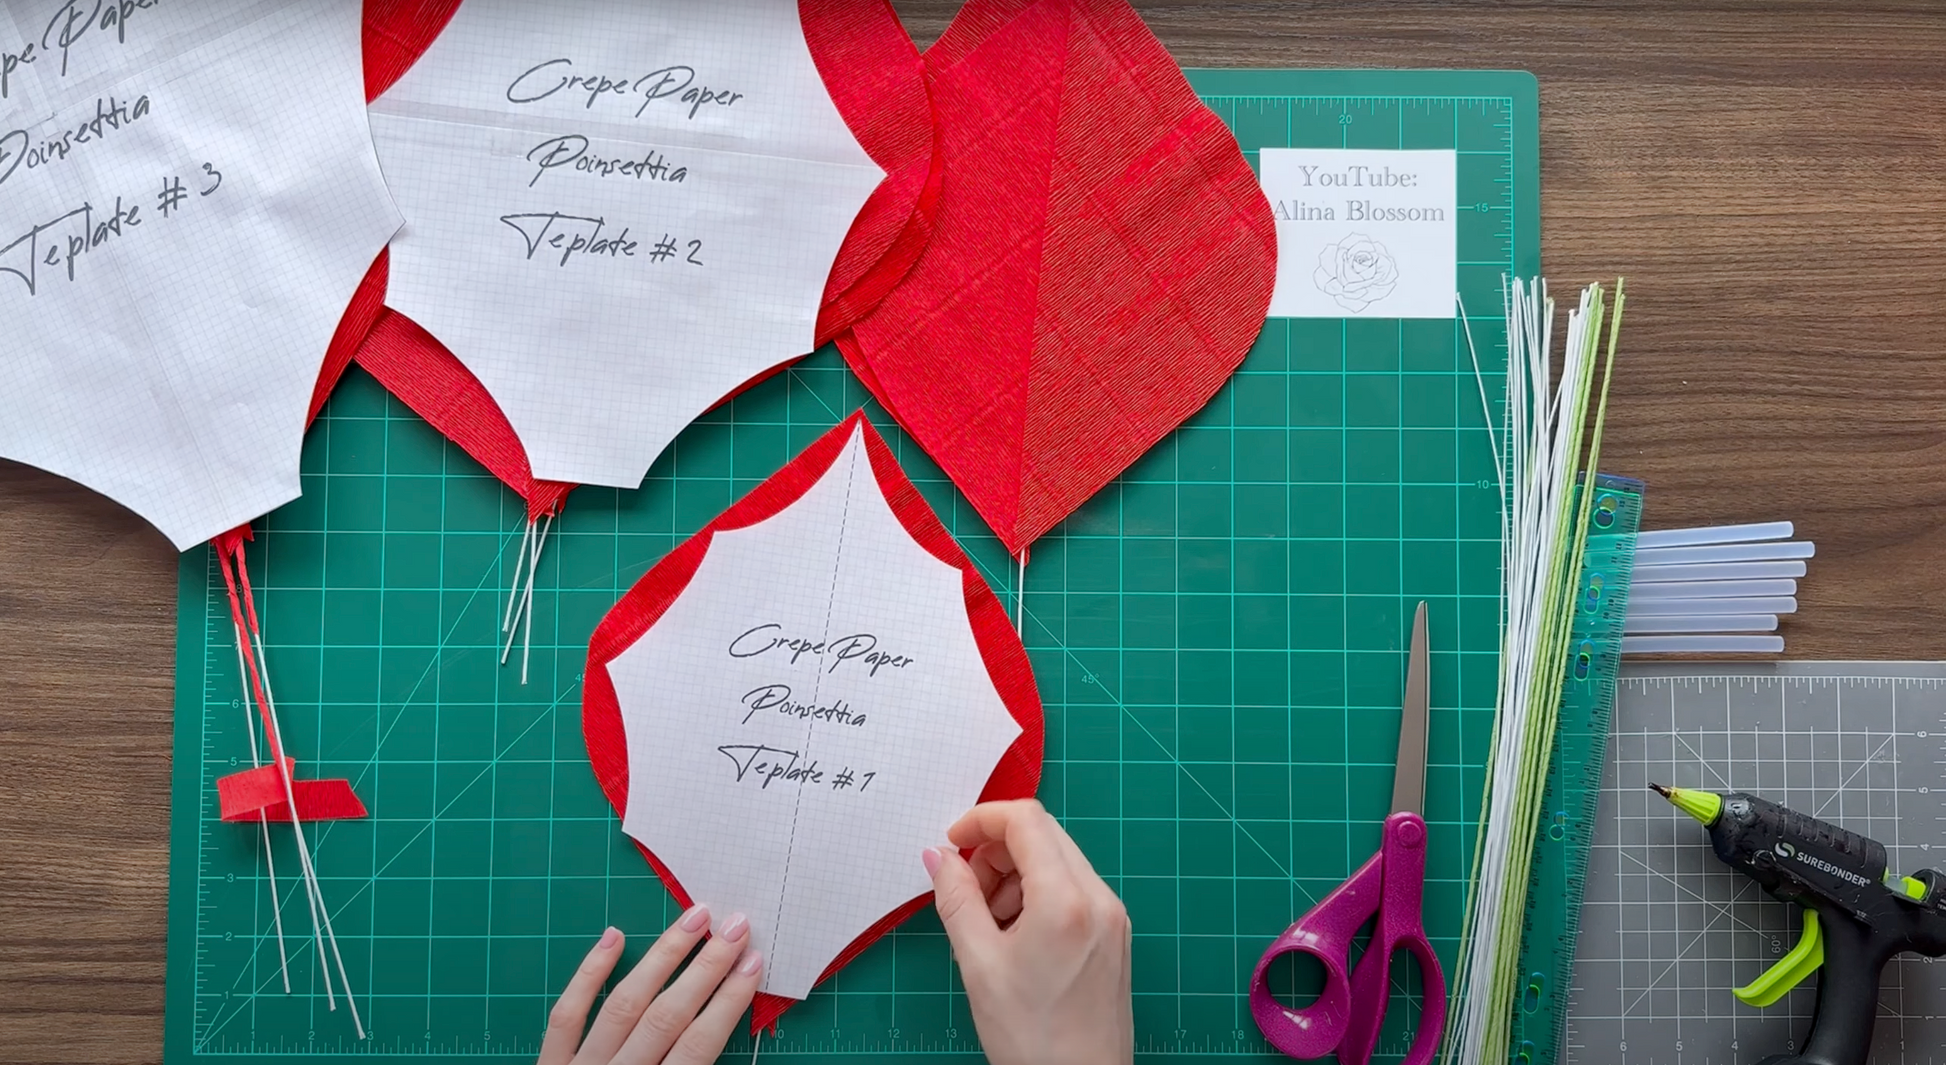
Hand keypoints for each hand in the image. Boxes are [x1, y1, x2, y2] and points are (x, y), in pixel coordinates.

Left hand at [538, 905, 761, 1064]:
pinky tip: (613, 936)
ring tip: (694, 919)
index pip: (698, 1045)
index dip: (728, 1002)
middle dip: (706, 969)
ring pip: (623, 1004)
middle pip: (666, 1016)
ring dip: (662, 957)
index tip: (754, 963)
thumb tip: (722, 1032)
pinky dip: (588, 973)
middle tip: (737, 926)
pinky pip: (566, 1015)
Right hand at [925, 799, 1133, 1064]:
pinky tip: (1015, 932)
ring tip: (988, 921)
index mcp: (1067, 900)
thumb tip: (940, 858)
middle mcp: (1099, 898)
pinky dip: (1038, 893)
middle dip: (996, 849)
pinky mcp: (1114, 934)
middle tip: (966, 890)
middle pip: (1044, 834)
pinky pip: (1073, 888)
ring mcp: (1113, 916)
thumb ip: (956, 900)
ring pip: (1058, 859)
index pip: (1025, 819)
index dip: (981, 820)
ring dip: (1015, 873)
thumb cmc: (1032, 1039)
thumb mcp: (979, 964)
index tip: (952, 845)